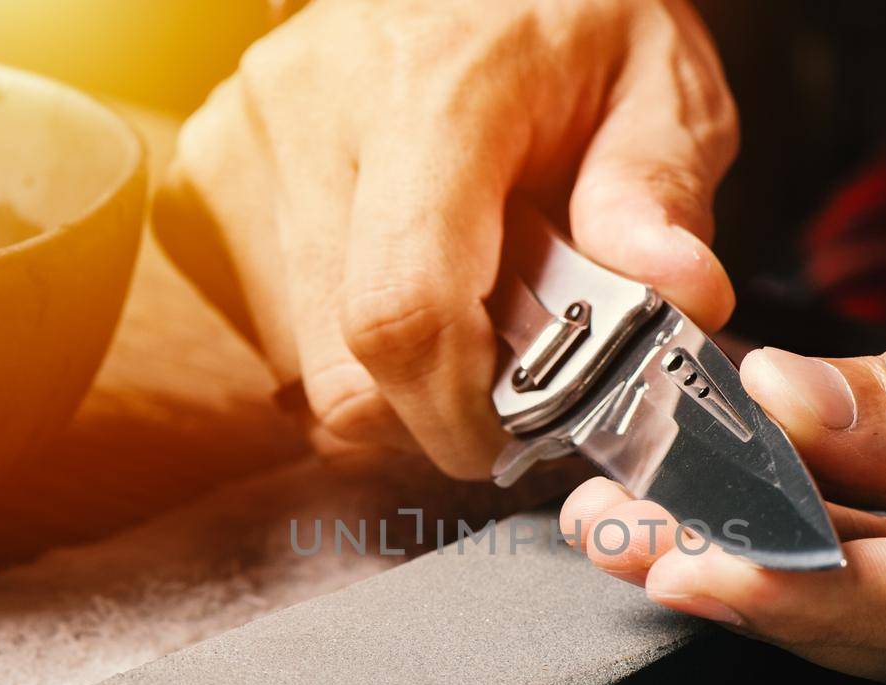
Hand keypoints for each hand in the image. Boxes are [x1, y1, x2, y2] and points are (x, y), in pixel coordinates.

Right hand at [155, 0, 737, 477]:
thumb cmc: (562, 14)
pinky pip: (273, 330)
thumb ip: (658, 190)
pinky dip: (343, 337)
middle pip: (342, 364)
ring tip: (455, 288)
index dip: (452, 414)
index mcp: (428, 90)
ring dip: (389, 372)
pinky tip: (395, 267)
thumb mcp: (653, 79)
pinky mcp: (204, 186)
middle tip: (501, 363)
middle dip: (430, 405)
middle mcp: (306, 116)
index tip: (503, 440)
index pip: (404, 311)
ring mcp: (238, 151)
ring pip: (303, 363)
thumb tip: (682, 295)